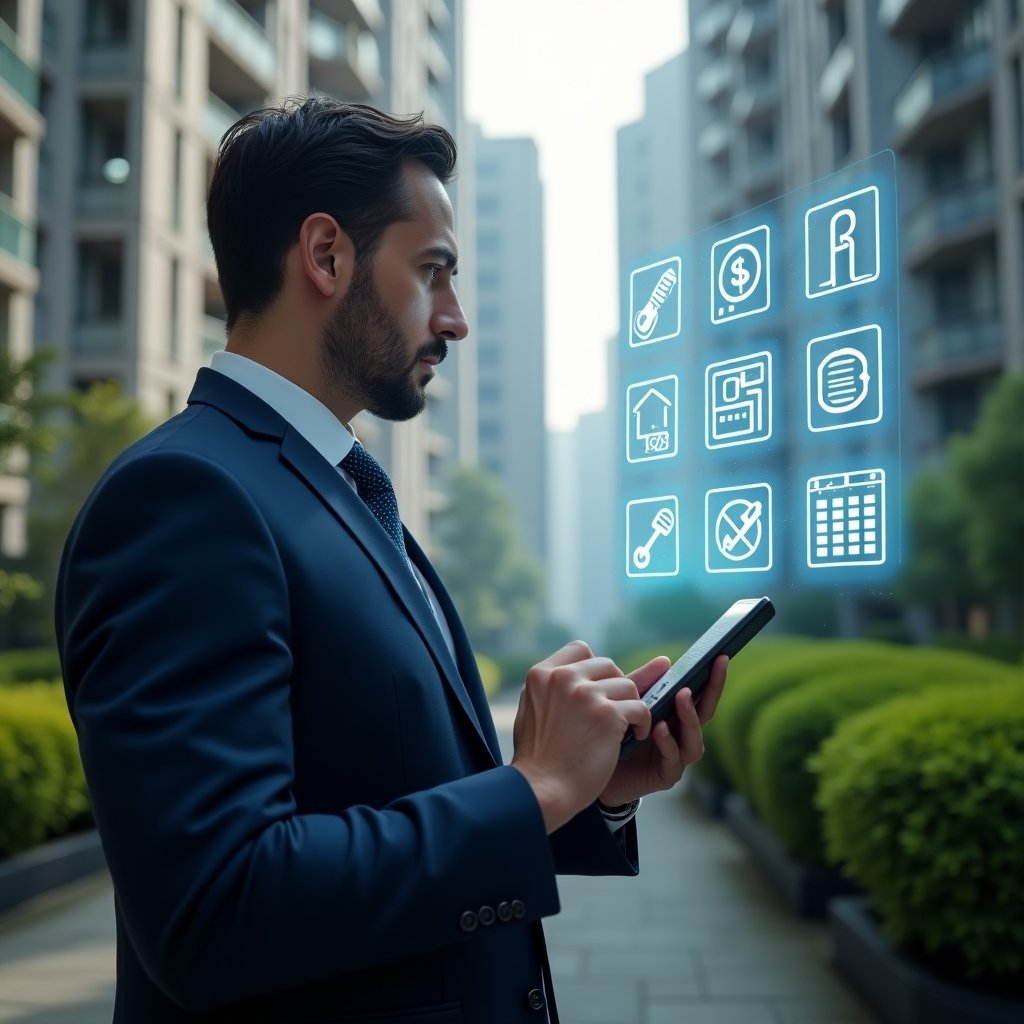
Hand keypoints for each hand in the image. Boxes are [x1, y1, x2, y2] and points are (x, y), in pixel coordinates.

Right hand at [510, 641, 651, 833]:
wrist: (541, 789)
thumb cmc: (538, 755)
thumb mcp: (533, 708)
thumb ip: (552, 685)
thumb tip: (577, 665)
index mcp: (542, 673)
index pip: (580, 649)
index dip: (593, 668)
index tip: (596, 690)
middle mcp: (563, 678)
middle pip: (607, 665)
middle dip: (615, 687)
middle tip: (615, 711)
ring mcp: (586, 695)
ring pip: (627, 685)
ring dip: (631, 705)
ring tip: (628, 725)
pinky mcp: (608, 715)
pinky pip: (640, 706)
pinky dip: (643, 722)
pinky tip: (636, 735)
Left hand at [597, 654, 727, 808]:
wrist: (591, 769)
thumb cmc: (611, 733)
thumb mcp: (626, 703)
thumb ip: (643, 684)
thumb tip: (666, 660)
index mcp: (674, 716)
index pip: (699, 695)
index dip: (712, 677)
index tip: (720, 656)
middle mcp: (680, 736)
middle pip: (705, 714)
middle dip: (712, 689)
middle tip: (714, 667)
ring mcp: (675, 757)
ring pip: (694, 741)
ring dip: (690, 717)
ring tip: (682, 697)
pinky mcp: (664, 775)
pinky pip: (673, 759)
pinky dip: (668, 742)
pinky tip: (660, 728)